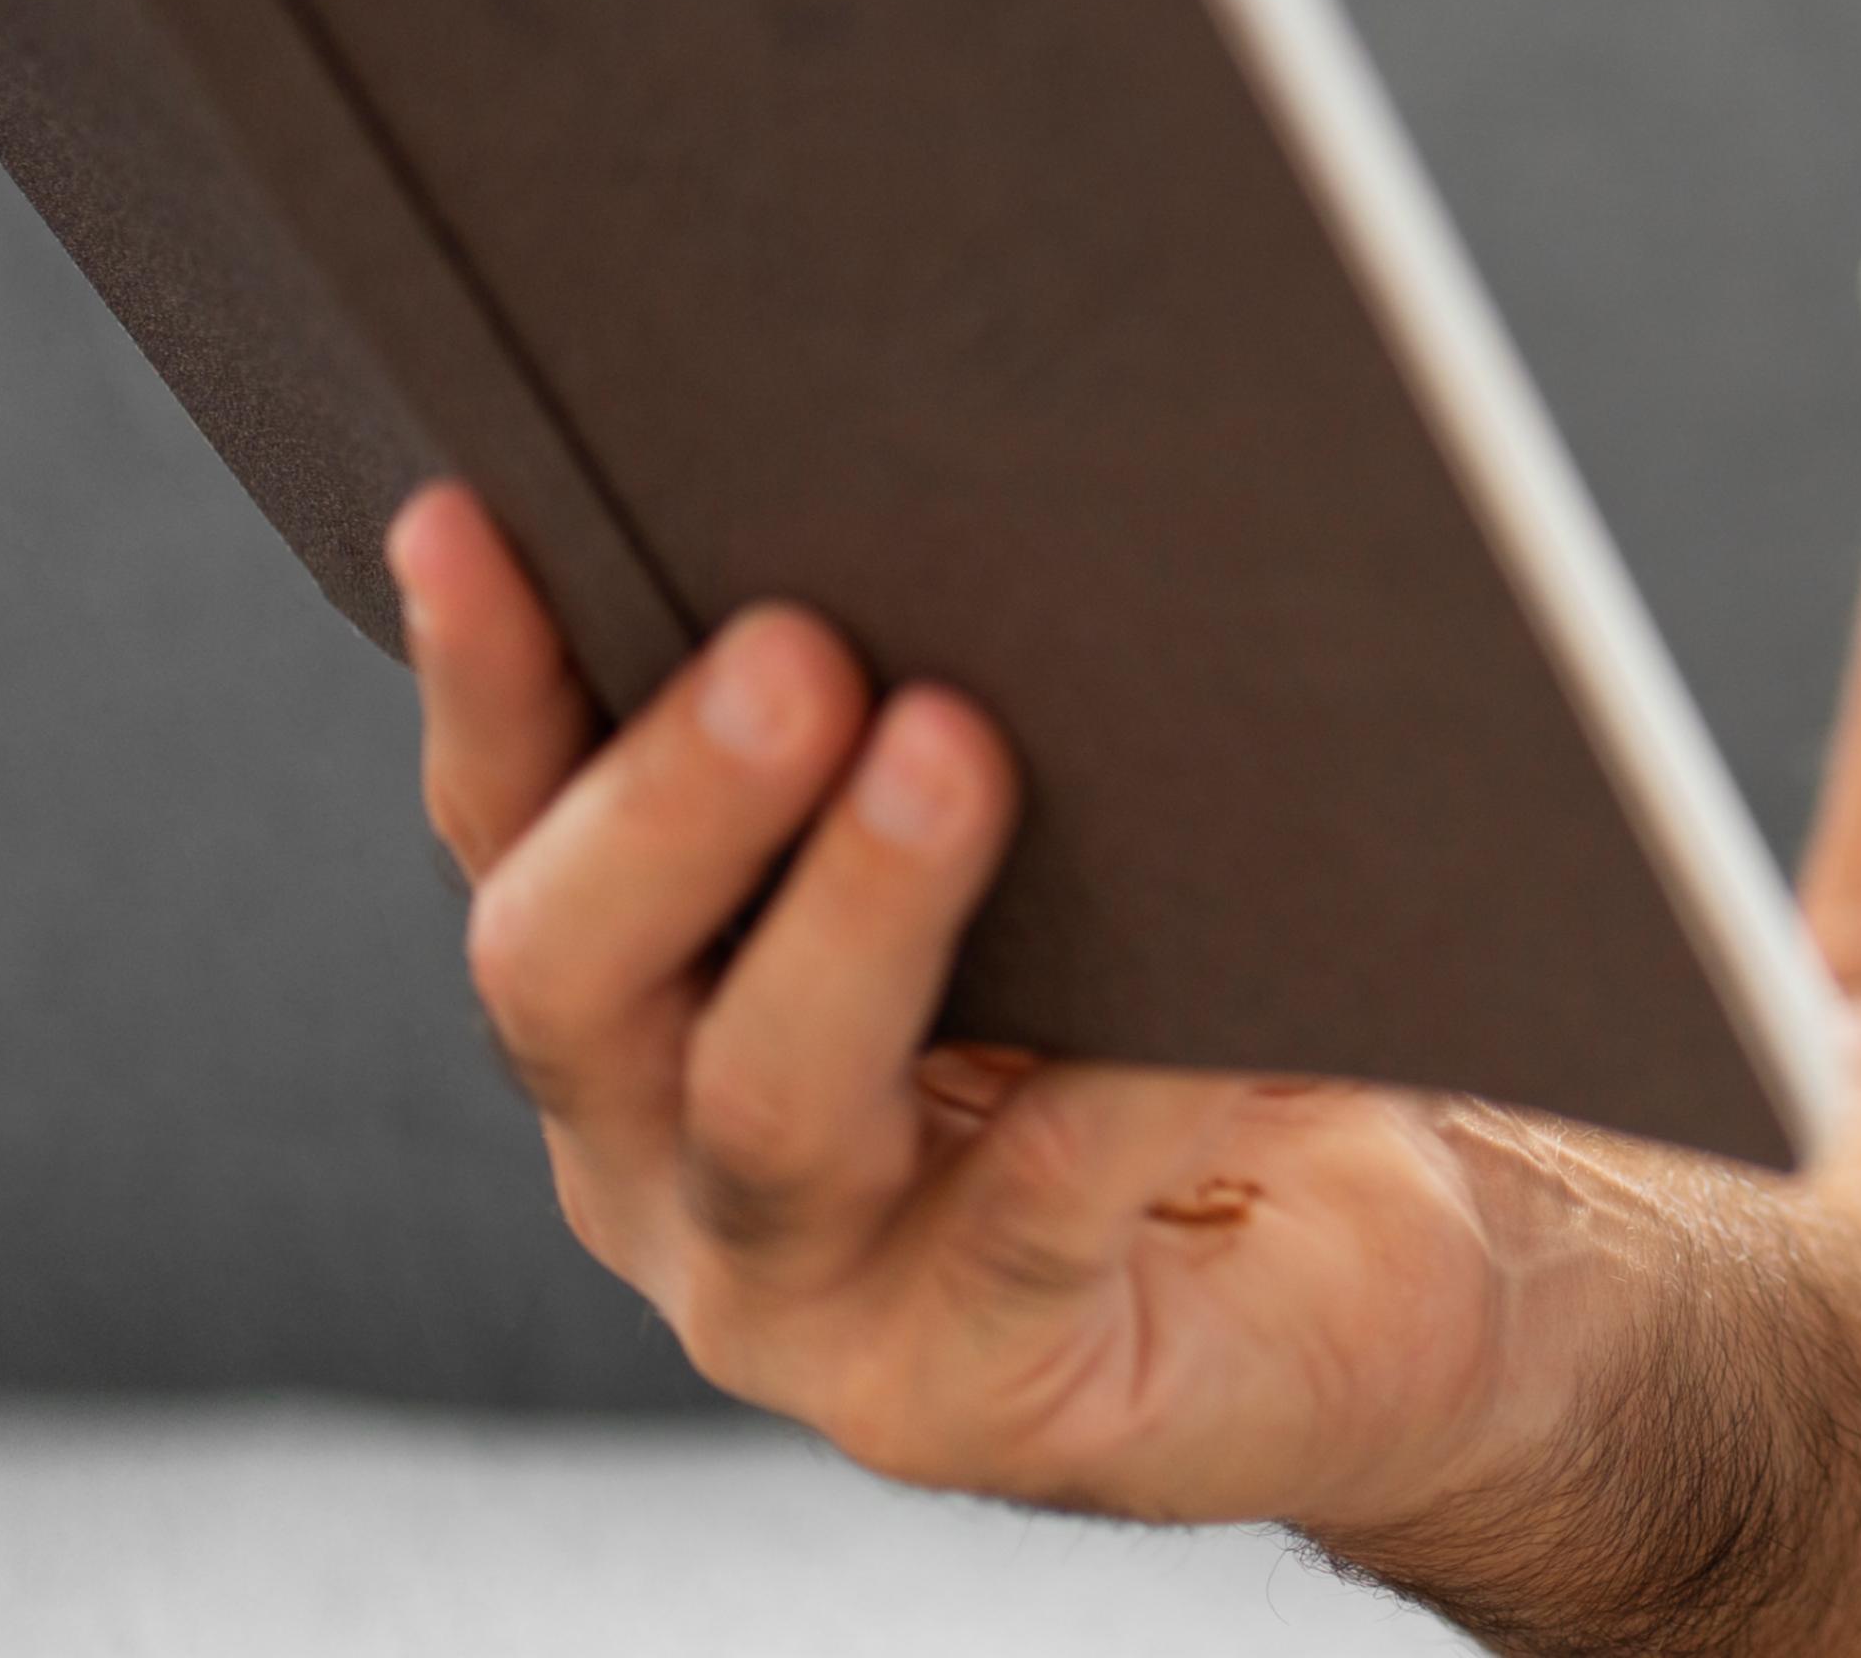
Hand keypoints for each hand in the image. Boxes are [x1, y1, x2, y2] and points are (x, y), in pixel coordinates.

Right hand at [391, 482, 1630, 1539]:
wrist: (1388, 1266)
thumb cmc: (1202, 1000)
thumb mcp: (1064, 847)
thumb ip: (966, 709)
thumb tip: (1000, 467)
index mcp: (645, 1003)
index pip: (515, 822)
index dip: (484, 675)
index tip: (472, 507)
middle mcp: (665, 1159)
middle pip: (574, 977)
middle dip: (670, 799)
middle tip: (789, 646)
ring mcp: (808, 1298)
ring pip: (770, 1104)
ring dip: (859, 915)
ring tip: (958, 754)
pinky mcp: (981, 1393)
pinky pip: (1040, 1215)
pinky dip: (1124, 1082)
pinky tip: (1206, 991)